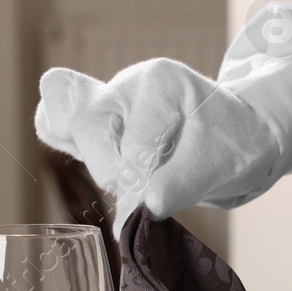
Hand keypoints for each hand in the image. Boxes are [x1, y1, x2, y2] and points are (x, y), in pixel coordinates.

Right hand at [34, 58, 280, 231]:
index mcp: (160, 82)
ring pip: (59, 120)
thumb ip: (182, 183)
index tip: (153, 208)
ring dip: (91, 159)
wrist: (237, 137)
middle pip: (86, 125)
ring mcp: (105, 99)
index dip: (141, 183)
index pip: (133, 142)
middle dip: (113, 171)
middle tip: (142, 191)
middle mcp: (126, 84)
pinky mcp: (93, 122)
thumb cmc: (232, 143)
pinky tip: (101, 164)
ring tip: (126, 175)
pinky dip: (64, 144)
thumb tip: (145, 207)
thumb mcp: (221, 163)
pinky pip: (54, 123)